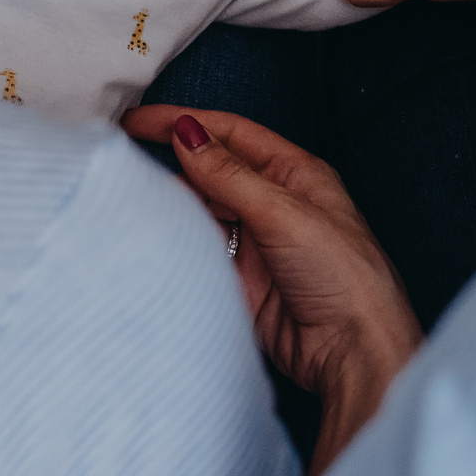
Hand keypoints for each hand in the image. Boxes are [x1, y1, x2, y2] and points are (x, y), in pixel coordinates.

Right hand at [123, 106, 422, 475]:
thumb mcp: (285, 214)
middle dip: (170, 161)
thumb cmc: (343, 276)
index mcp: (295, 174)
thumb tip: (186, 133)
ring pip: (201, 210)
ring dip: (170, 202)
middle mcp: (273, 204)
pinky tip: (151, 233)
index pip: (230, 134)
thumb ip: (230, 175)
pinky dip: (176, 240)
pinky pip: (199, 251)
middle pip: (211, 171)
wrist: (354, 354)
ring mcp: (254, 243)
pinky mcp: (240, 281)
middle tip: (120, 157)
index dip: (184, 122)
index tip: (137, 120)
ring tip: (129, 194)